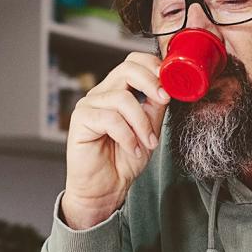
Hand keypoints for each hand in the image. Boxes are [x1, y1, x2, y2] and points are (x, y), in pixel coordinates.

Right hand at [62, 52, 169, 228]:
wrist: (106, 189)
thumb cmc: (123, 161)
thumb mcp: (149, 130)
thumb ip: (155, 108)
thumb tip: (168, 87)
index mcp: (118, 91)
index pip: (133, 62)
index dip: (153, 66)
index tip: (170, 84)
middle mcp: (102, 94)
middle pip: (127, 69)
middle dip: (151, 83)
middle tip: (164, 100)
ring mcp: (90, 105)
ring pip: (122, 98)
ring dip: (142, 123)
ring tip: (147, 143)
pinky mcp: (81, 120)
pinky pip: (110, 119)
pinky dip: (127, 136)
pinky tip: (132, 149)